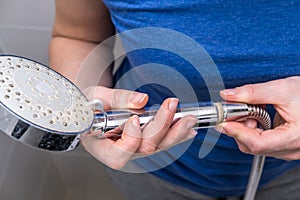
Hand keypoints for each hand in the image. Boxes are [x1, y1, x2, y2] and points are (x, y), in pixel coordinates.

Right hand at [80, 86, 197, 168]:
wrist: (95, 105)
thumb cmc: (91, 103)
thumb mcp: (97, 96)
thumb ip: (118, 99)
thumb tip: (141, 100)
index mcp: (101, 146)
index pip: (118, 154)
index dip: (130, 139)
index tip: (134, 118)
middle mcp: (121, 151)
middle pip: (145, 148)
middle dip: (161, 127)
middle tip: (173, 107)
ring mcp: (135, 148)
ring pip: (158, 146)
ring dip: (175, 132)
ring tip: (188, 118)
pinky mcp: (145, 141)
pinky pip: (163, 141)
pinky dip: (177, 133)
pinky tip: (188, 128)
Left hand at [216, 76, 299, 159]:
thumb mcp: (283, 89)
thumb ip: (253, 93)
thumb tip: (228, 95)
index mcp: (294, 138)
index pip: (257, 143)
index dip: (236, 132)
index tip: (222, 121)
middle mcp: (291, 149)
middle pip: (252, 146)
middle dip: (239, 128)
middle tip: (233, 111)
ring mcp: (288, 149)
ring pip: (255, 145)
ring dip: (245, 128)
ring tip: (250, 110)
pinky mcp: (284, 146)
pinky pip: (262, 142)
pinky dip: (253, 129)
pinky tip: (256, 116)